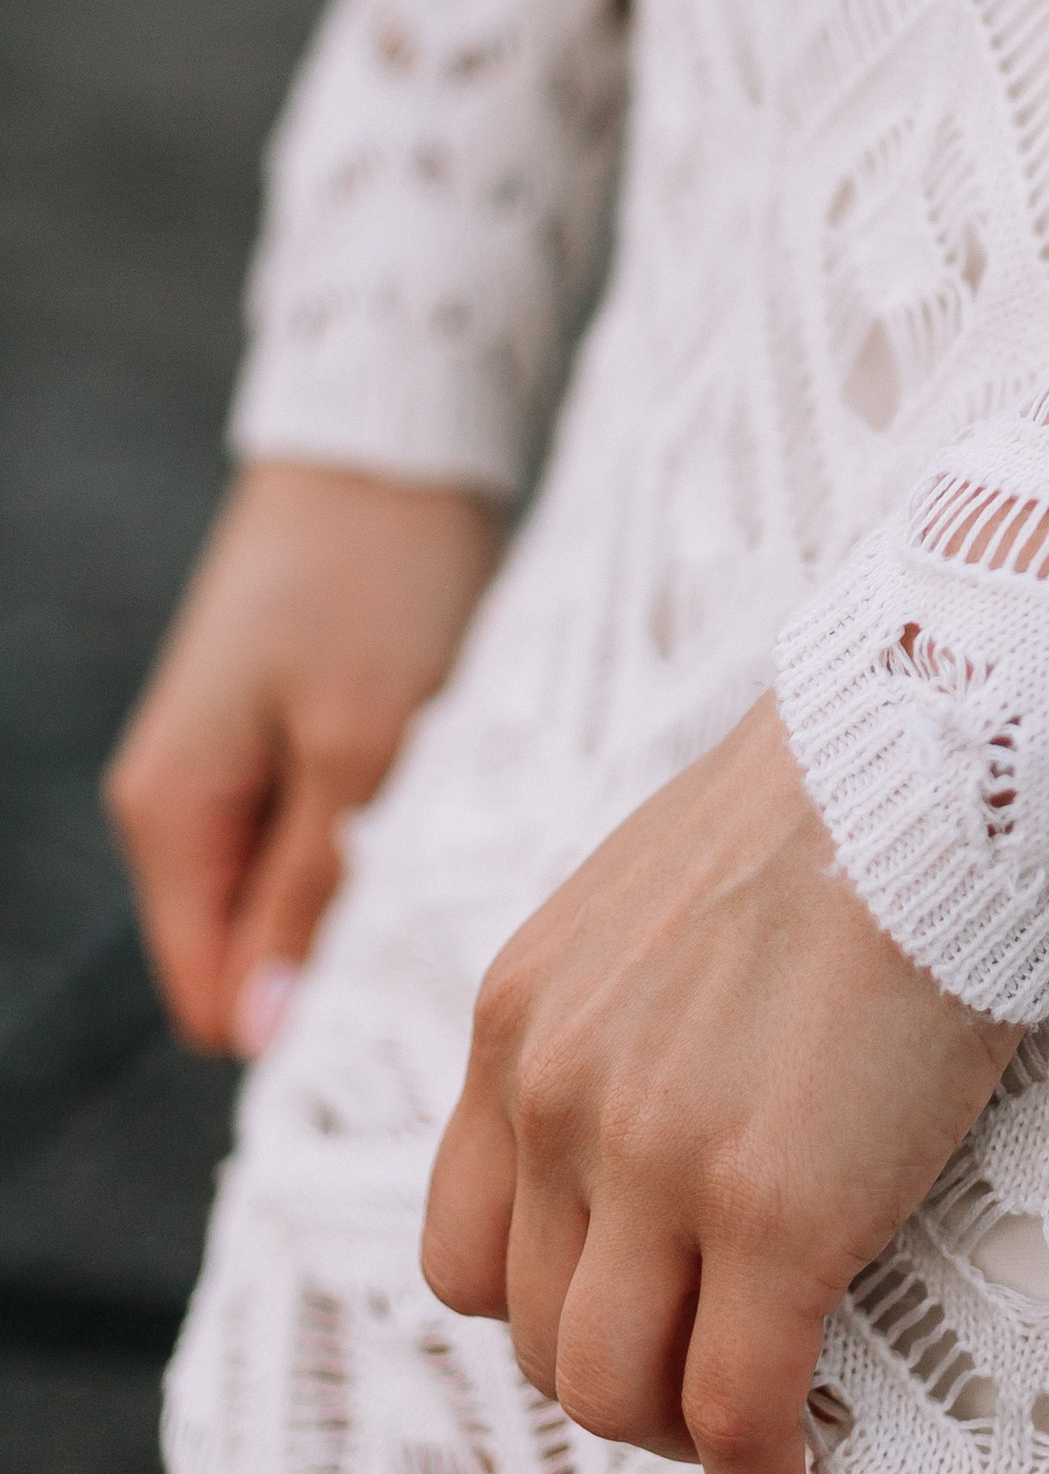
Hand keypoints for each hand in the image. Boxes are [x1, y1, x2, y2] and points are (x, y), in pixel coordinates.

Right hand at [105, 458, 504, 1057]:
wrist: (393, 440)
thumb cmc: (381, 575)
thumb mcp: (360, 741)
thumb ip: (307, 891)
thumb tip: (261, 1033)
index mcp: (170, 815)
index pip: (213, 998)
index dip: (306, 1023)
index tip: (411, 1003)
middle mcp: (183, 804)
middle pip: (255, 953)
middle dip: (345, 954)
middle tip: (449, 914)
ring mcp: (233, 767)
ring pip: (298, 893)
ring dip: (373, 885)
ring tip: (453, 837)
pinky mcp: (287, 733)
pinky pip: (323, 832)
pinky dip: (383, 829)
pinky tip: (444, 796)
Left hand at [420, 695, 1019, 1473]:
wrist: (951, 749)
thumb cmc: (850, 800)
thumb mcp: (664, 892)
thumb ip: (624, 1004)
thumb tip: (665, 1089)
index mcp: (521, 1016)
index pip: (466, 1240)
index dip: (545, 1306)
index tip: (630, 1320)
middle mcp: (556, 1097)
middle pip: (534, 1332)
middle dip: (619, 1378)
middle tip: (713, 1382)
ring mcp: (658, 1164)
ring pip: (612, 1393)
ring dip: (681, 1438)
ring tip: (755, 1440)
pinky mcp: (776, 1218)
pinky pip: (739, 1413)